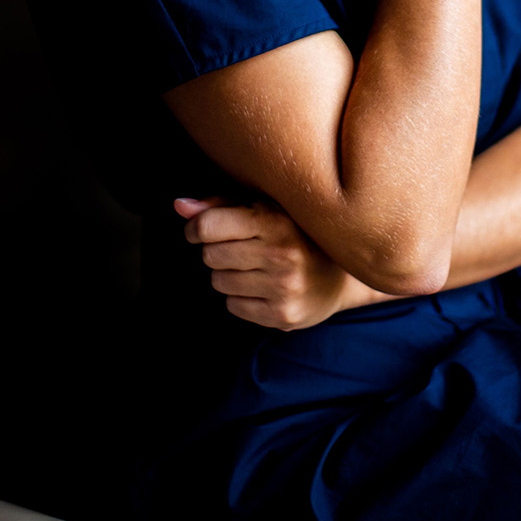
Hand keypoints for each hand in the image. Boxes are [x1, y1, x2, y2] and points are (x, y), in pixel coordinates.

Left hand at [174, 195, 352, 329]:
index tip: (200, 230)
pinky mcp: (283, 315)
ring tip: (254, 268)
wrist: (340, 277)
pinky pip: (233, 306)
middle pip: (210, 255)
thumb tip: (179, 205)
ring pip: (219, 282)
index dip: (196, 228)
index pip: (209, 226)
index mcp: (276, 219)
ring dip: (228, 275)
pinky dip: (240, 297)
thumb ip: (220, 205)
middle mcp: (282, 254)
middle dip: (216, 251)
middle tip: (238, 249)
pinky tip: (262, 288)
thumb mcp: (264, 209)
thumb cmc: (293, 234)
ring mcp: (284, 288)